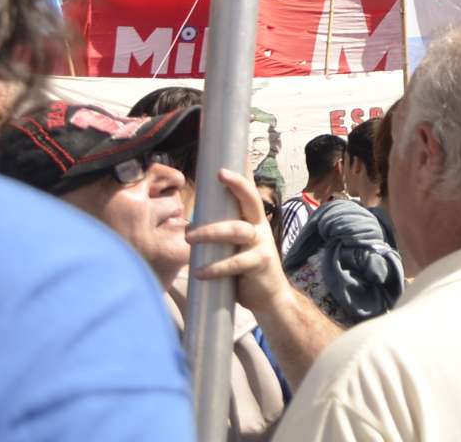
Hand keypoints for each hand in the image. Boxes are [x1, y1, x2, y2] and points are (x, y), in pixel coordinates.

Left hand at [186, 168, 292, 317]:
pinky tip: (200, 271)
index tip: (227, 163)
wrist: (270, 297)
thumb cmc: (247, 269)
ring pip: (237, 230)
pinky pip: (235, 263)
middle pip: (251, 201)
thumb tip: (191, 225)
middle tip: (220, 175)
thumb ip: (224, 235)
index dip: (240, 177)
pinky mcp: (258, 264)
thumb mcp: (237, 247)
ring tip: (189, 237)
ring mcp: (261, 245)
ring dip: (211, 231)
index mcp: (253, 221)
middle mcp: (259, 228)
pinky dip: (215, 267)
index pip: (248, 194)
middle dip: (237, 185)